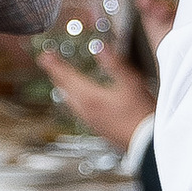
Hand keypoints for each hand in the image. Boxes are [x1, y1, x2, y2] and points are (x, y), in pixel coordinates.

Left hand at [35, 36, 151, 150]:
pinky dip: (73, 97)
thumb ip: (114, 63)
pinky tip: (79, 98)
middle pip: (64, 89)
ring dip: (63, 86)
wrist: (146, 143)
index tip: (45, 56)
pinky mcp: (96, 126)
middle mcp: (85, 110)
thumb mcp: (131, 83)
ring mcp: (90, 120)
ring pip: (69, 100)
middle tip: (49, 63)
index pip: (66, 77)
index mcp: (90, 97)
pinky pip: (77, 109)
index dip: (54, 64)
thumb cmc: (141, 114)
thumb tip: (99, 47)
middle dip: (56, 74)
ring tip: (60, 77)